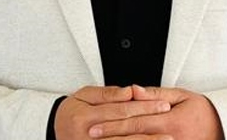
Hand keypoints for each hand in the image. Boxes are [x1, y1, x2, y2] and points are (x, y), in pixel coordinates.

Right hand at [55, 85, 171, 139]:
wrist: (55, 130)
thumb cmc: (72, 111)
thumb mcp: (85, 95)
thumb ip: (107, 94)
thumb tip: (129, 91)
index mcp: (85, 117)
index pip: (121, 110)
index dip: (144, 107)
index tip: (163, 104)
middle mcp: (89, 137)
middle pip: (126, 132)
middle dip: (151, 129)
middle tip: (172, 127)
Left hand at [88, 85, 223, 139]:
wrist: (225, 128)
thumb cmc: (202, 111)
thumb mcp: (181, 96)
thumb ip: (155, 94)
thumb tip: (133, 91)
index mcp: (170, 120)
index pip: (135, 122)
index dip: (113, 124)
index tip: (95, 125)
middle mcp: (170, 138)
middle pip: (133, 137)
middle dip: (110, 136)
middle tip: (90, 135)